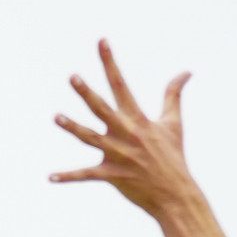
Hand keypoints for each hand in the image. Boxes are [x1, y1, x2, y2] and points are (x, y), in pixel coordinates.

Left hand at [49, 43, 203, 225]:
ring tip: (56, 117)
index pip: (120, 84)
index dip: (110, 62)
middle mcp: (126, 133)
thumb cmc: (173, 157)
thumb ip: (173, 95)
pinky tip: (50, 177)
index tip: (101, 42)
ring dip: (72, 128)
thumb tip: (186, 72)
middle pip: (102, 109)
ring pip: (90, 138)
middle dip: (87, 93)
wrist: (175, 193)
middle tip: (73, 77)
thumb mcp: (173, 123)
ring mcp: (117, 155)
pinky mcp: (112, 175)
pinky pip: (86, 175)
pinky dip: (68, 176)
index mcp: (138, 119)